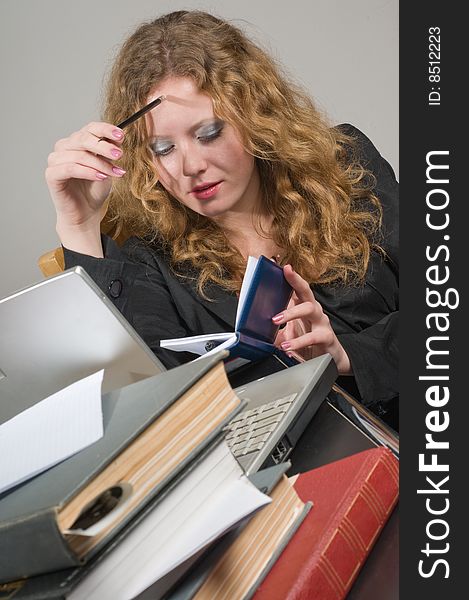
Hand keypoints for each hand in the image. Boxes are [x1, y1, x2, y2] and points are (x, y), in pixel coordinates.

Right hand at [45, 122, 126, 253]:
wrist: (86, 213)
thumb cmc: (94, 190)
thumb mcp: (107, 168)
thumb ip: (110, 153)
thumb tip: (118, 138)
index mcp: (77, 142)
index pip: (90, 128)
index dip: (105, 130)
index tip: (121, 135)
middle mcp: (64, 147)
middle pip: (83, 139)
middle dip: (104, 146)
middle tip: (120, 155)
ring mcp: (56, 160)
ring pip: (79, 155)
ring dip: (100, 163)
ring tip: (115, 173)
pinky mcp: (52, 175)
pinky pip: (69, 168)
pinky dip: (87, 171)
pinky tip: (101, 177)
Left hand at [273, 265, 351, 374]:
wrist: (329, 358)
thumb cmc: (309, 342)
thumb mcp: (287, 335)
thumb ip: (273, 332)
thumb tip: (253, 332)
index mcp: (302, 306)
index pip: (295, 288)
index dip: (289, 276)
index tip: (280, 265)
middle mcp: (313, 310)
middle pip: (306, 290)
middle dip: (296, 280)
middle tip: (286, 273)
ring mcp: (321, 322)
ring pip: (309, 308)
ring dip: (291, 313)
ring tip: (276, 320)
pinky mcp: (326, 336)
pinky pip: (312, 337)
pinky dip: (298, 342)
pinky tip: (287, 347)